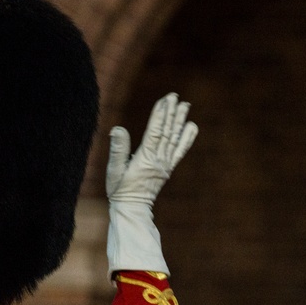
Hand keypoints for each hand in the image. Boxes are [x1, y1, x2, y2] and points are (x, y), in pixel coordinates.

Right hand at [105, 92, 197, 206]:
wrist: (132, 208)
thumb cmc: (119, 190)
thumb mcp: (114, 170)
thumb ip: (118, 150)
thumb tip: (118, 129)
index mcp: (146, 159)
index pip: (155, 132)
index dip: (160, 115)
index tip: (164, 100)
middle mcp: (159, 160)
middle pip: (168, 132)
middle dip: (171, 113)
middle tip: (175, 96)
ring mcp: (166, 165)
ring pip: (174, 139)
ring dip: (179, 121)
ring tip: (184, 105)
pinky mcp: (168, 169)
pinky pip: (180, 152)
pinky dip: (187, 138)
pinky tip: (191, 127)